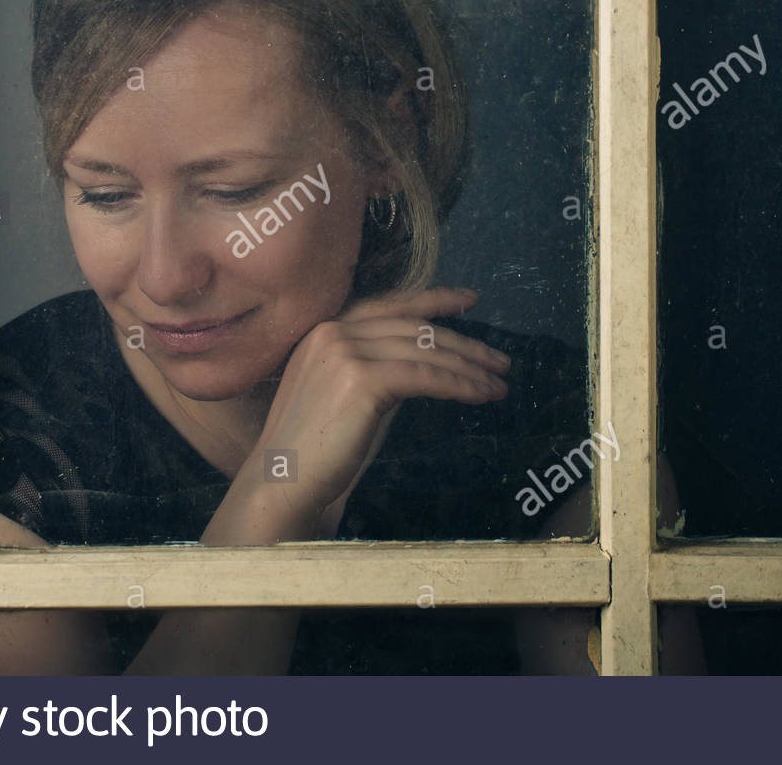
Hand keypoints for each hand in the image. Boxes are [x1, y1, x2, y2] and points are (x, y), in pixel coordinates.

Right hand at [242, 287, 510, 516]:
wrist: (281, 482)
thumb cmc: (316, 450)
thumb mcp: (347, 395)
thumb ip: (380, 371)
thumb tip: (427, 364)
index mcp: (325, 330)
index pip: (390, 305)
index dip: (434, 299)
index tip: (470, 300)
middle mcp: (333, 332)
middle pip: (414, 327)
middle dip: (464, 342)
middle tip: (500, 359)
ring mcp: (345, 352)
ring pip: (425, 351)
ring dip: (470, 367)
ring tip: (499, 383)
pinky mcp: (361, 380)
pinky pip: (425, 377)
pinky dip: (459, 385)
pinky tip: (480, 395)